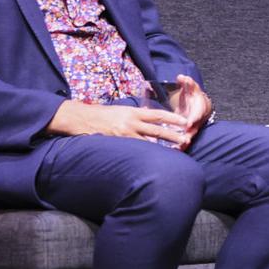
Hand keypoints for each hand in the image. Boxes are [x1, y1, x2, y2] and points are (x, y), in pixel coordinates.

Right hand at [48, 99, 191, 146]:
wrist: (82, 118)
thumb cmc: (102, 114)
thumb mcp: (122, 111)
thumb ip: (136, 115)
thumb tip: (149, 117)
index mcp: (133, 112)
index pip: (158, 114)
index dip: (172, 118)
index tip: (185, 122)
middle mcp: (131, 122)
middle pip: (157, 129)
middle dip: (173, 135)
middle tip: (186, 139)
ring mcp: (125, 133)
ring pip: (148, 141)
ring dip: (162, 147)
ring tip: (175, 151)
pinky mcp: (117, 142)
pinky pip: (134, 149)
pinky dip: (145, 152)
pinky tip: (153, 158)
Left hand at [171, 74, 213, 148]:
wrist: (200, 104)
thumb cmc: (193, 95)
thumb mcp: (192, 88)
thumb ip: (188, 83)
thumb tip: (182, 77)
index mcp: (200, 108)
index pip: (197, 114)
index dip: (193, 119)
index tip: (188, 124)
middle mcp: (198, 119)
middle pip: (194, 128)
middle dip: (189, 135)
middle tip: (184, 141)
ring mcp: (194, 127)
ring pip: (190, 136)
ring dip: (184, 143)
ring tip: (177, 150)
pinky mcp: (188, 132)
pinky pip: (184, 139)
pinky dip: (180, 145)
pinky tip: (173, 152)